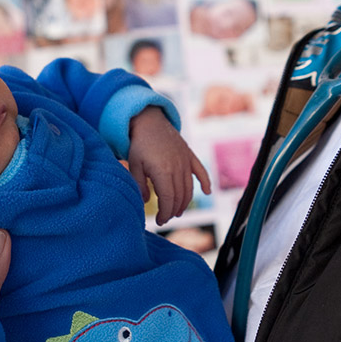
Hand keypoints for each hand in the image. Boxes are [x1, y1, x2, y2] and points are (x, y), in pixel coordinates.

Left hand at [127, 107, 211, 224]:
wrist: (149, 121)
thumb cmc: (139, 144)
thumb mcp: (134, 165)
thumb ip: (139, 185)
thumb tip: (147, 201)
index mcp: (162, 171)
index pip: (168, 199)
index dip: (165, 213)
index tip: (160, 221)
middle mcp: (177, 167)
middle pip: (180, 196)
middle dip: (173, 210)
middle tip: (166, 217)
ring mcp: (185, 161)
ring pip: (190, 188)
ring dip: (185, 202)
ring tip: (177, 211)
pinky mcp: (189, 155)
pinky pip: (201, 171)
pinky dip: (205, 182)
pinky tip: (206, 192)